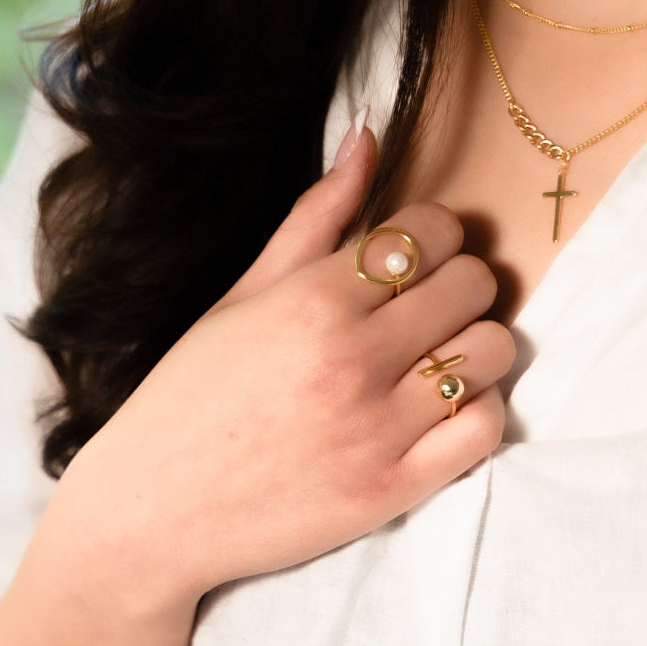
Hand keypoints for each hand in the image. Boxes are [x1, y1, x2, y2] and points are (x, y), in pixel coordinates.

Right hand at [0, 117, 514, 645]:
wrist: (154, 510)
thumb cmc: (188, 395)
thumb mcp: (239, 296)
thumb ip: (311, 218)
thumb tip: (366, 135)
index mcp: (312, 300)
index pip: (432, 231)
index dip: (439, 233)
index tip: (421, 254)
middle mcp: (353, 358)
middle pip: (474, 284)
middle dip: (462, 282)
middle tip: (431, 304)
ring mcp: (377, 429)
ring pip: (491, 352)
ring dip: (476, 345)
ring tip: (438, 355)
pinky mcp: (392, 490)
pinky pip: (485, 428)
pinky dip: (478, 410)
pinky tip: (442, 408)